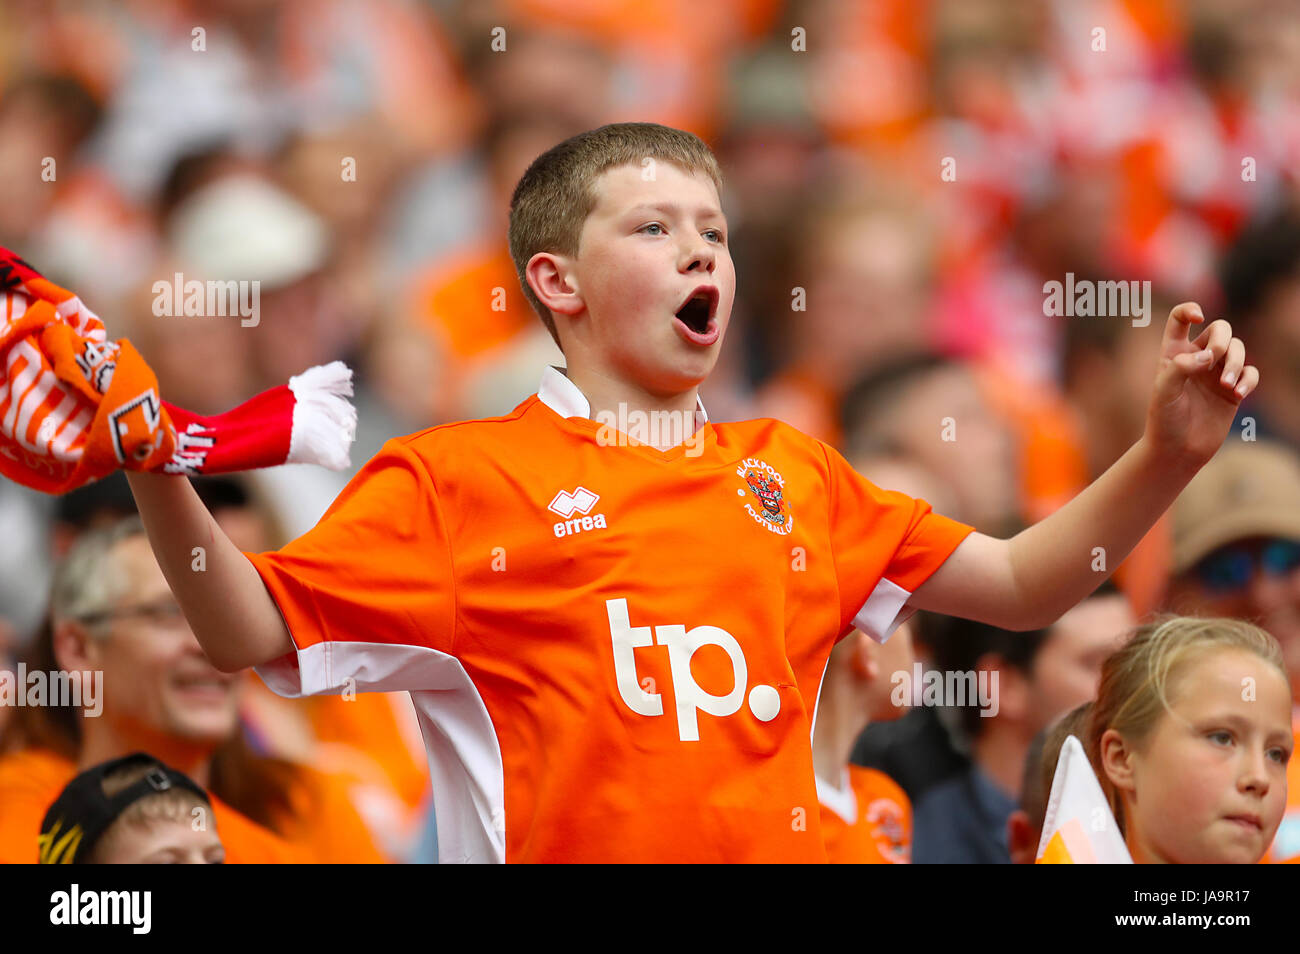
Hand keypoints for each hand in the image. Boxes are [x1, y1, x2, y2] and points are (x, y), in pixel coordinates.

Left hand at [1144, 302, 1257, 470]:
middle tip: (1213, 360)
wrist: (1177, 450)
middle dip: (1221, 340)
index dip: (1189, 309)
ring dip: (1236, 361)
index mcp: (1174, 353)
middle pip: (1220, 329)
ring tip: (1226, 385)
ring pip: (1238, 349)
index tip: (1197, 317)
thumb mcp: (1163, 392)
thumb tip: (1207, 357)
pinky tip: (1238, 393)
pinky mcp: (1233, 389)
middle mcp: (1197, 359)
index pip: (1180, 319)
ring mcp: (1216, 373)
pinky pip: (1250, 373)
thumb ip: (1180, 368)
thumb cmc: (1164, 420)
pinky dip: (1248, 379)